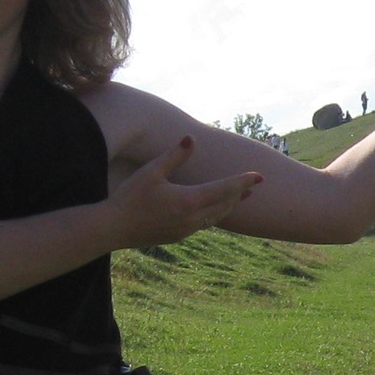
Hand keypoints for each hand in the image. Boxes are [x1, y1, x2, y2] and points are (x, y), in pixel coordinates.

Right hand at [107, 136, 261, 246]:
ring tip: (243, 197)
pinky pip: (205, 224)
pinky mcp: (179, 236)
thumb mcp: (151, 171)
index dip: (243, 181)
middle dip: (241, 193)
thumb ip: (174, 155)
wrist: (114, 229)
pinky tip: (215, 210)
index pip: (225, 189)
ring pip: (217, 217)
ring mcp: (187, 230)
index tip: (260, 176)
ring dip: (231, 205)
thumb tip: (191, 138)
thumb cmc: (130, 197)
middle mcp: (193, 218)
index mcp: (189, 201)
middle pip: (225, 204)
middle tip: (255, 184)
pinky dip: (216, 214)